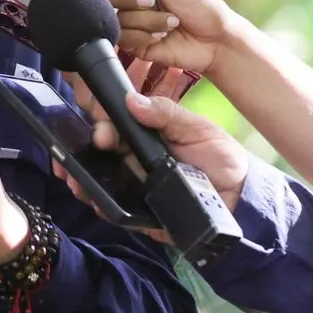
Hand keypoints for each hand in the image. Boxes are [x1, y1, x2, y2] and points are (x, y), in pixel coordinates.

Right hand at [52, 89, 249, 242]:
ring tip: (75, 183)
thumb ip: (167, 113)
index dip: (101, 129)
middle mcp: (134, 158)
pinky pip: (115, 209)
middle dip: (79, 154)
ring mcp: (134, 185)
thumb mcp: (197, 128)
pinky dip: (102, 206)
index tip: (101, 136)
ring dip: (82, 180)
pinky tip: (95, 203)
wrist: (241, 199)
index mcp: (145, 135)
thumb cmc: (221, 157)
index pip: (114, 127)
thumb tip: (131, 100)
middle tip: (71, 161)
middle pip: (98, 154)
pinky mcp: (140, 211)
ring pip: (99, 180)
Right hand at [66, 0, 236, 74]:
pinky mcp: (132, 43)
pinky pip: (123, 38)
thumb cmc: (202, 7)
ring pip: (115, 17)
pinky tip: (162, 34)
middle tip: (151, 0)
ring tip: (170, 22)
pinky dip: (144, 35)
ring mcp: (129, 21)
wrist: (215, 42)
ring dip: (146, 20)